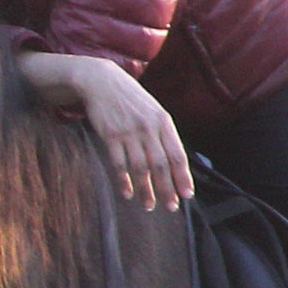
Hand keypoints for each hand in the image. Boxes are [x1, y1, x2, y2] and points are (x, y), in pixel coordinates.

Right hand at [18, 51, 191, 208]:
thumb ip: (163, 133)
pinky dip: (124, 181)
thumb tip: (173, 162)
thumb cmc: (130, 99)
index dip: (183, 177)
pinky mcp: (110, 135)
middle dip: (167, 189)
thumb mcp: (152, 110)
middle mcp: (148, 128)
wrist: (101, 81)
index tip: (186, 195)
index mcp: (163, 122)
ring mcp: (129, 132)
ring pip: (141, 168)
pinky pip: (119, 164)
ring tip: (149, 206)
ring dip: (146, 190)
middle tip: (170, 206)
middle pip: (161, 165)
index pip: (177, 155)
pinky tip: (127, 193)